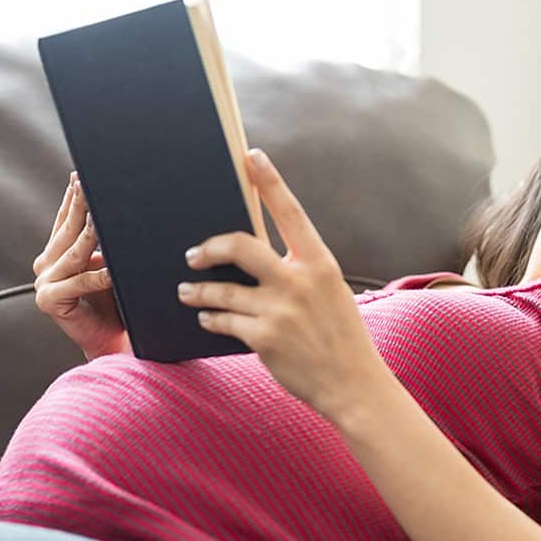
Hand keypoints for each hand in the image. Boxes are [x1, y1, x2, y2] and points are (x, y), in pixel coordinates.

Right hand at [33, 171, 130, 360]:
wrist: (110, 341)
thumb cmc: (113, 303)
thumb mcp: (105, 265)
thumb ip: (101, 243)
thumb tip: (112, 212)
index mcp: (53, 255)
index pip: (64, 221)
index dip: (71, 198)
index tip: (79, 176)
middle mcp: (44, 266)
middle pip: (67, 232)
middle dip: (80, 206)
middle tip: (89, 184)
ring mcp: (44, 284)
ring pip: (74, 254)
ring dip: (91, 235)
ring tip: (102, 218)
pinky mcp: (50, 301)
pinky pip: (80, 283)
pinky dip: (98, 276)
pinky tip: (112, 270)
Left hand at [178, 149, 389, 417]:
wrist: (353, 384)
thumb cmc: (341, 337)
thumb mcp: (330, 293)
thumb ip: (300, 271)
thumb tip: (257, 257)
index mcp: (320, 263)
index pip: (290, 211)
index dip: (270, 181)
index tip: (251, 156)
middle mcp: (299, 280)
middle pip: (240, 245)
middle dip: (209, 247)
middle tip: (194, 254)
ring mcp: (280, 309)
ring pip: (222, 289)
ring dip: (198, 290)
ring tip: (186, 291)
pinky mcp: (265, 337)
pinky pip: (224, 320)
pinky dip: (211, 319)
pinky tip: (206, 319)